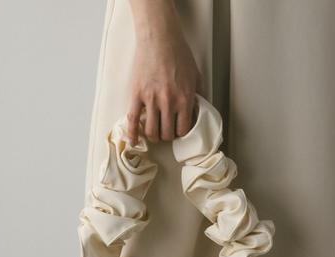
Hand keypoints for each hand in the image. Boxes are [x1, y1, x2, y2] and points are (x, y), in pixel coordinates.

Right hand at [128, 0, 202, 144]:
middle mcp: (168, 102)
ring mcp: (151, 99)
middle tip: (166, 132)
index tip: (178, 132)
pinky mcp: (137, 94)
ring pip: (151, 131)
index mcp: (184, 99)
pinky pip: (133, 119)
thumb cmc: (178, 54)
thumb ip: (200, 95)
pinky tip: (134, 140)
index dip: (181, 134)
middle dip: (167, 136)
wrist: (159, 38)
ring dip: (154, 136)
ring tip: (154, 134)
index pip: (183, 129)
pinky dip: (133, 133)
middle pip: (167, 133)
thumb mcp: (196, 75)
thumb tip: (201, 110)